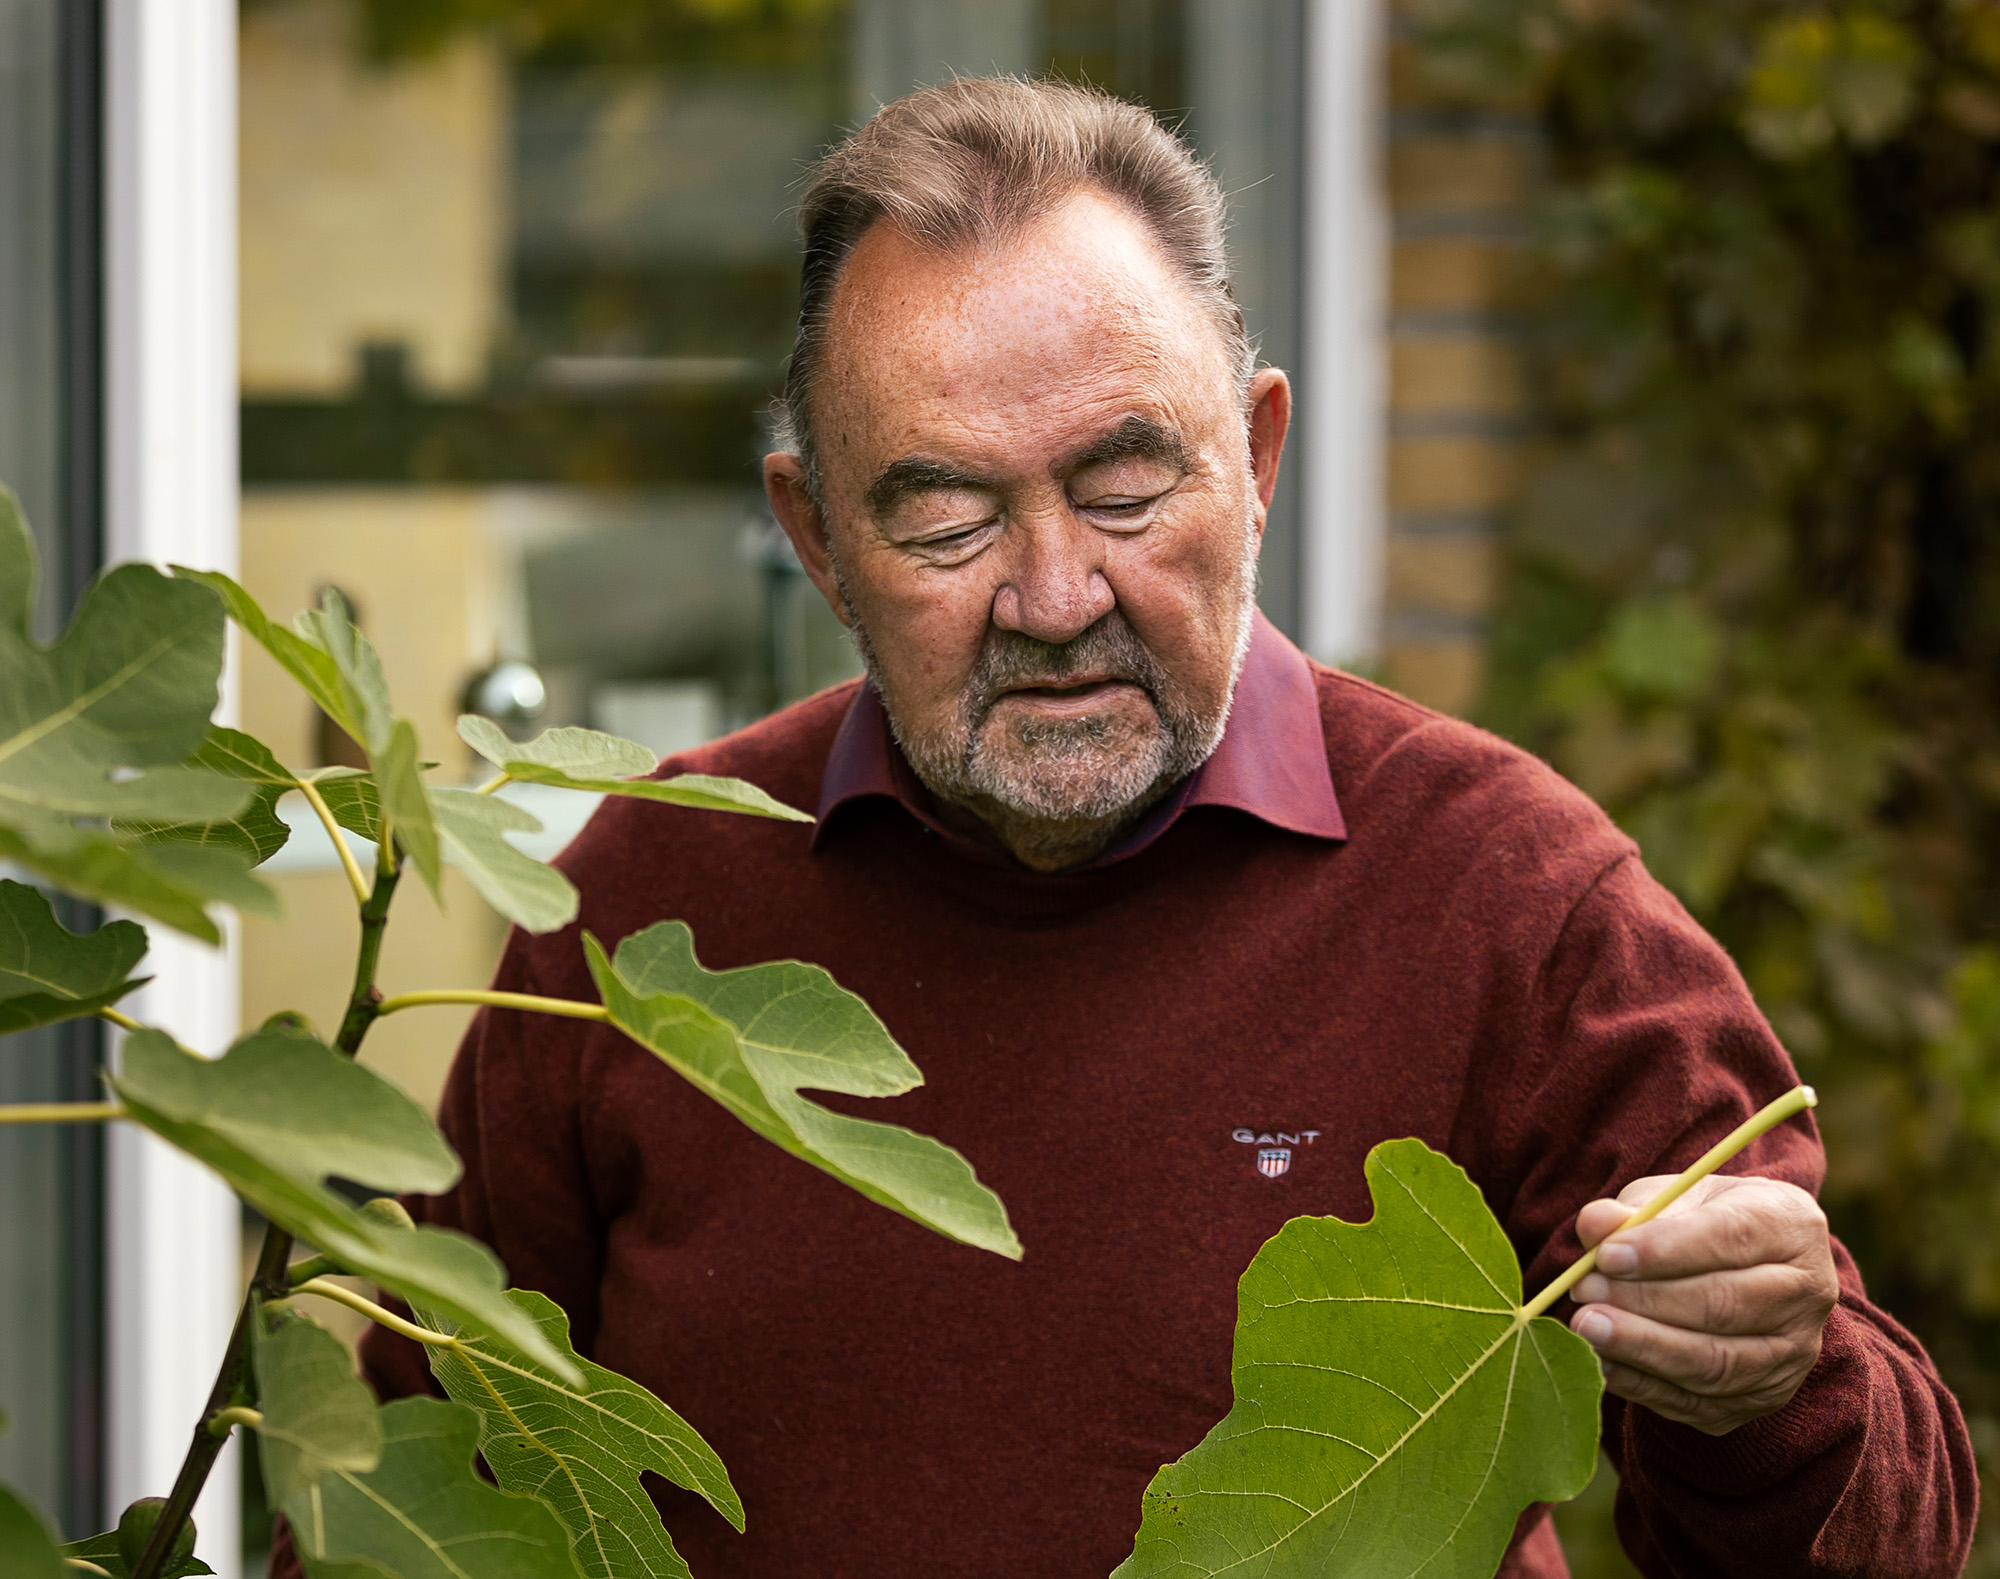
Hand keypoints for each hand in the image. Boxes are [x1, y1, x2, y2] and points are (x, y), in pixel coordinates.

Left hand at [1568, 1173, 1837, 1435]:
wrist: (1749, 1269)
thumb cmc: (1702, 1221)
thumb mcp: (1673, 1198)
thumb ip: (1634, 1209)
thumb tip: (1595, 1224)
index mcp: (1790, 1224)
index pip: (1732, 1238)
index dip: (1665, 1250)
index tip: (1607, 1255)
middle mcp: (1806, 1292)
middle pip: (1726, 1305)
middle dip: (1646, 1301)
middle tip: (1585, 1292)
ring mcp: (1792, 1352)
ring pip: (1716, 1362)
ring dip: (1643, 1347)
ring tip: (1587, 1327)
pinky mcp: (1765, 1397)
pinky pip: (1702, 1402)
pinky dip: (1646, 1385)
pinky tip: (1603, 1363)